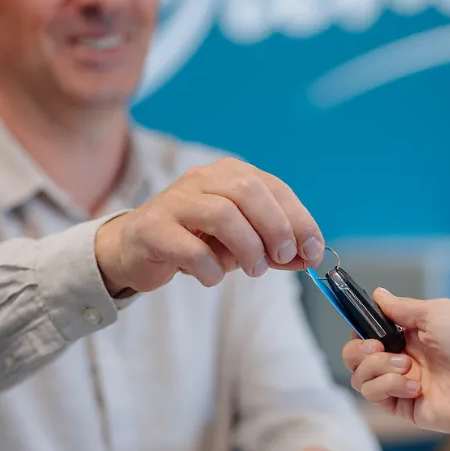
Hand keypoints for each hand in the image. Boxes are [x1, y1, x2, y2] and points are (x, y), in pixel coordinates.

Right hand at [94, 157, 323, 293]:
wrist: (136, 250)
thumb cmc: (196, 241)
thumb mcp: (243, 243)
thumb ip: (277, 249)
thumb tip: (312, 257)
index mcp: (230, 174)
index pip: (275, 188)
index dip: (300, 220)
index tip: (313, 252)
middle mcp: (202, 179)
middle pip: (249, 192)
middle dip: (275, 228)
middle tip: (281, 258)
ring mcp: (174, 202)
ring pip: (222, 214)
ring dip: (247, 248)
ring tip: (253, 270)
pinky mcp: (153, 229)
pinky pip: (190, 248)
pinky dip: (210, 268)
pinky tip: (212, 276)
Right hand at [343, 290, 449, 433]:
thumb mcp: (435, 313)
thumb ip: (401, 307)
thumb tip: (378, 294)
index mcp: (405, 336)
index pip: (365, 334)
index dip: (358, 330)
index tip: (363, 327)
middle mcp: (399, 359)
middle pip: (354, 358)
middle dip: (359, 351)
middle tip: (378, 347)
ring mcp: (400, 384)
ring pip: (361, 378)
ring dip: (378, 368)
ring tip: (406, 366)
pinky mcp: (404, 407)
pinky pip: (376, 397)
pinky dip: (389, 386)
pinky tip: (414, 385)